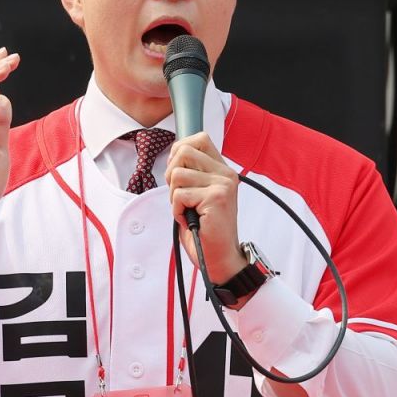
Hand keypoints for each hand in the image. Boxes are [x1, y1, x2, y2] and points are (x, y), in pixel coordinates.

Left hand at [164, 133, 246, 283]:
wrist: (219, 258)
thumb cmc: (205, 229)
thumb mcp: (197, 194)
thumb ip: (191, 173)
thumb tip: (174, 153)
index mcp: (222, 170)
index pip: (199, 139)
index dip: (179, 151)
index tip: (177, 173)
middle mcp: (225, 174)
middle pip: (183, 151)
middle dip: (171, 175)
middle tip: (181, 196)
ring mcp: (222, 185)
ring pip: (177, 175)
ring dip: (174, 198)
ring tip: (188, 211)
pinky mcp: (216, 198)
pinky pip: (179, 195)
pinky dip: (177, 211)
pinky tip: (191, 220)